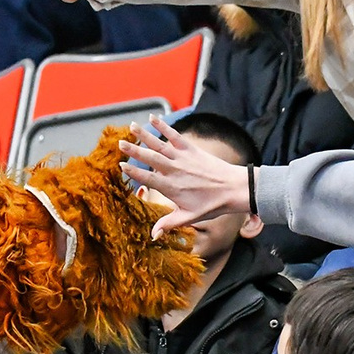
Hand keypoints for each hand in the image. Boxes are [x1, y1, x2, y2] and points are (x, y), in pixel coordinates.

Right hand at [120, 116, 252, 239]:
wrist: (234, 189)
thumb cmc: (212, 205)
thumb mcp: (189, 217)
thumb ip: (169, 224)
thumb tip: (152, 236)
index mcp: (171, 187)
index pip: (147, 178)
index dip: (133, 172)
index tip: (120, 165)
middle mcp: (175, 171)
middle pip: (150, 159)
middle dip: (134, 150)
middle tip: (119, 143)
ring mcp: (183, 158)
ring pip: (160, 144)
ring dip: (145, 135)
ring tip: (131, 126)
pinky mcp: (191, 149)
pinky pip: (175, 135)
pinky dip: (164, 126)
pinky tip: (154, 118)